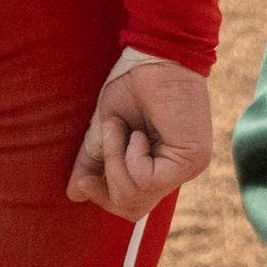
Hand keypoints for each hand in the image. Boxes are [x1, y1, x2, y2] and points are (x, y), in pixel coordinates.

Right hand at [66, 48, 212, 221]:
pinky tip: (139, 132)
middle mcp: (179, 170)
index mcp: (162, 164)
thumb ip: (96, 161)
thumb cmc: (134, 86)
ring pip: (136, 195)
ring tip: (122, 128)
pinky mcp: (191, 159)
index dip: (104, 199)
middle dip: (108, 179)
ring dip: (115, 160)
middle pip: (133, 208)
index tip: (84, 182)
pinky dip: (130, 156)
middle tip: (109, 140)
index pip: (134, 205)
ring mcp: (189, 166)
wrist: (155, 58)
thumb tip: (75, 194)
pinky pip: (146, 179)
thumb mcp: (106, 131)